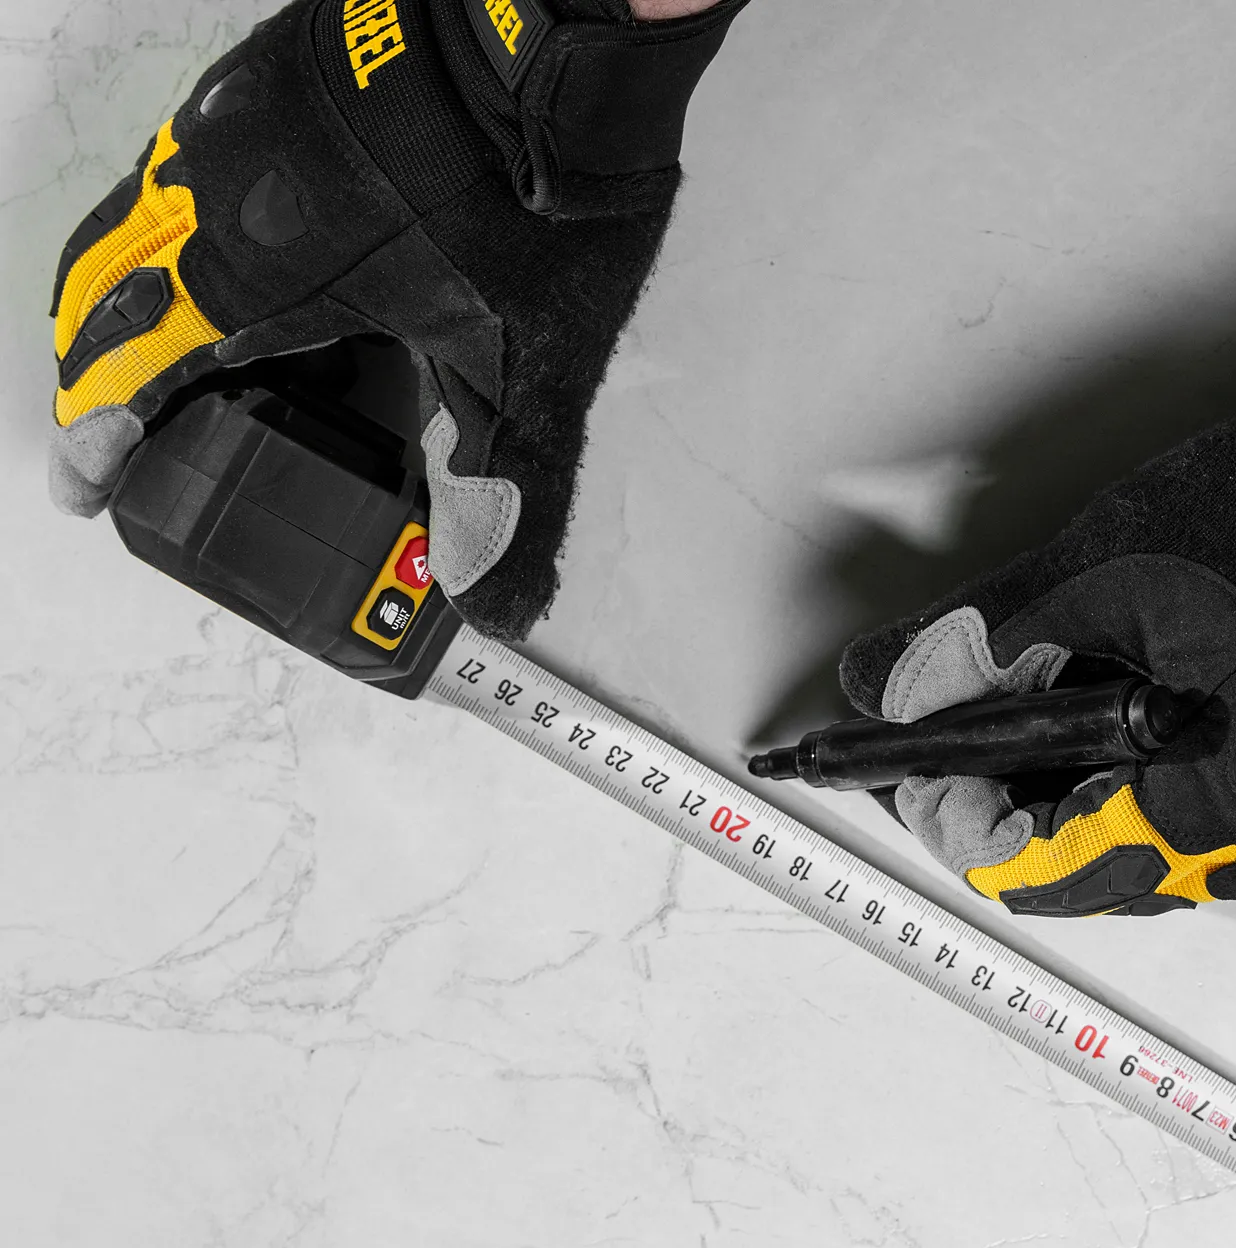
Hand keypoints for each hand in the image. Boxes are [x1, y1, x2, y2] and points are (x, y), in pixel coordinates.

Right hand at [49, 0, 746, 641]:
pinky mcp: (256, 90)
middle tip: (100, 433)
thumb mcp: (521, 369)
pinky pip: (163, 177)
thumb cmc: (526, 199)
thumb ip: (503, 488)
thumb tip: (490, 593)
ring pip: (121, 229)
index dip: (96, 442)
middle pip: (98, 299)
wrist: (544, 37)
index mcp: (255, 282)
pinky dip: (149, 241)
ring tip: (133, 362)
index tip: (81, 492)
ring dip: (107, 307)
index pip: (130, 374)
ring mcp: (224, 134)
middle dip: (86, 378)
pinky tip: (202, 264)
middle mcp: (211, 202)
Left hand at [840, 284, 1235, 915]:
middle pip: (1086, 873)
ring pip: (1131, 857)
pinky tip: (1083, 732)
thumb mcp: (1097, 571)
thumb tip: (878, 684)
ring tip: (1010, 726)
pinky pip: (1183, 831)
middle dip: (1000, 810)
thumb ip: (973, 643)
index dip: (958, 820)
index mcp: (1234, 801)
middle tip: (945, 745)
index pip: (1049, 866)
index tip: (907, 772)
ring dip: (1055, 801)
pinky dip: (1117, 792)